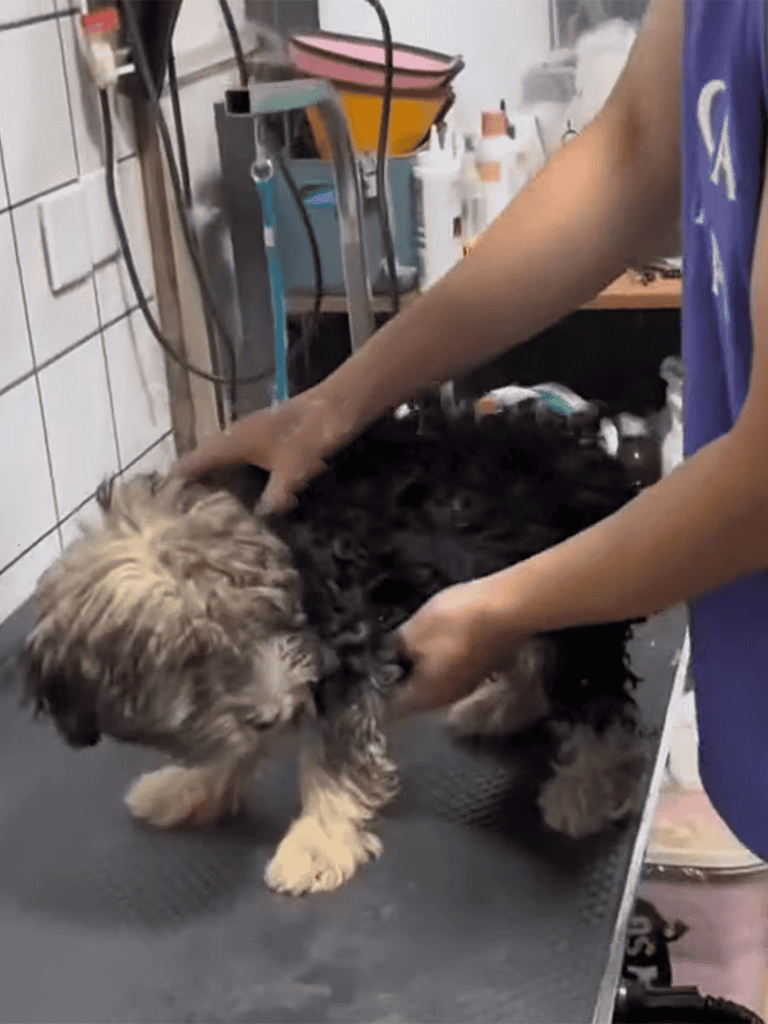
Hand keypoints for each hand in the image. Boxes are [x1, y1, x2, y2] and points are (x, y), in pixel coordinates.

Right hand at [174, 388, 356, 514]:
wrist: (335, 408)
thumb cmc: (310, 436)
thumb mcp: (291, 473)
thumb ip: (274, 497)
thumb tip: (262, 516)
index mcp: (232, 442)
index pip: (192, 462)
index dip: (176, 482)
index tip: (162, 503)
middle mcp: (235, 435)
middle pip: (204, 461)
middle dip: (193, 485)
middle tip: (182, 513)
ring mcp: (251, 433)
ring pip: (221, 459)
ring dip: (213, 479)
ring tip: (205, 506)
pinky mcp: (266, 437)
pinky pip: (239, 458)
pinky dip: (233, 473)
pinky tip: (241, 491)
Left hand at [392, 578, 524, 716]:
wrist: (508, 605)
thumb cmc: (461, 619)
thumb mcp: (412, 629)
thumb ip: (394, 648)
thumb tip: (389, 653)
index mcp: (428, 695)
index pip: (393, 704)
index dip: (379, 687)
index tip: (375, 670)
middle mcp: (451, 696)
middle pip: (418, 691)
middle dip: (404, 669)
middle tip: (395, 646)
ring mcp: (473, 681)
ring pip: (439, 676)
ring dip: (427, 659)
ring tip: (421, 633)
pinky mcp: (488, 665)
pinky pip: (459, 662)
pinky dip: (449, 650)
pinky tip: (448, 629)